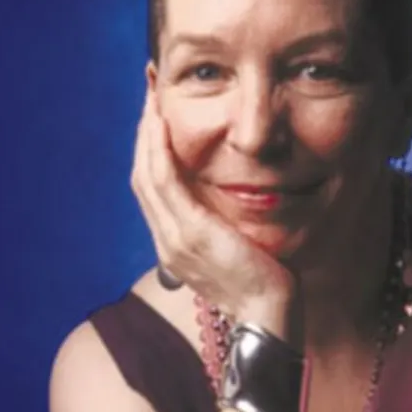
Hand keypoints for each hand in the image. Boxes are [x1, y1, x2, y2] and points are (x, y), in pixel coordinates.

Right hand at [130, 92, 297, 319]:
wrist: (269, 319)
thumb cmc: (265, 288)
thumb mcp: (240, 251)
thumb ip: (228, 228)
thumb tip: (235, 203)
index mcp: (176, 246)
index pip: (154, 189)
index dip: (151, 150)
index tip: (157, 116)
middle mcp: (167, 241)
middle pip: (142, 175)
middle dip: (144, 131)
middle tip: (150, 92)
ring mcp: (174, 238)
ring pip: (146, 173)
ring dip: (146, 131)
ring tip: (152, 96)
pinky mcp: (190, 233)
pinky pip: (164, 181)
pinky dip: (158, 148)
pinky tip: (161, 121)